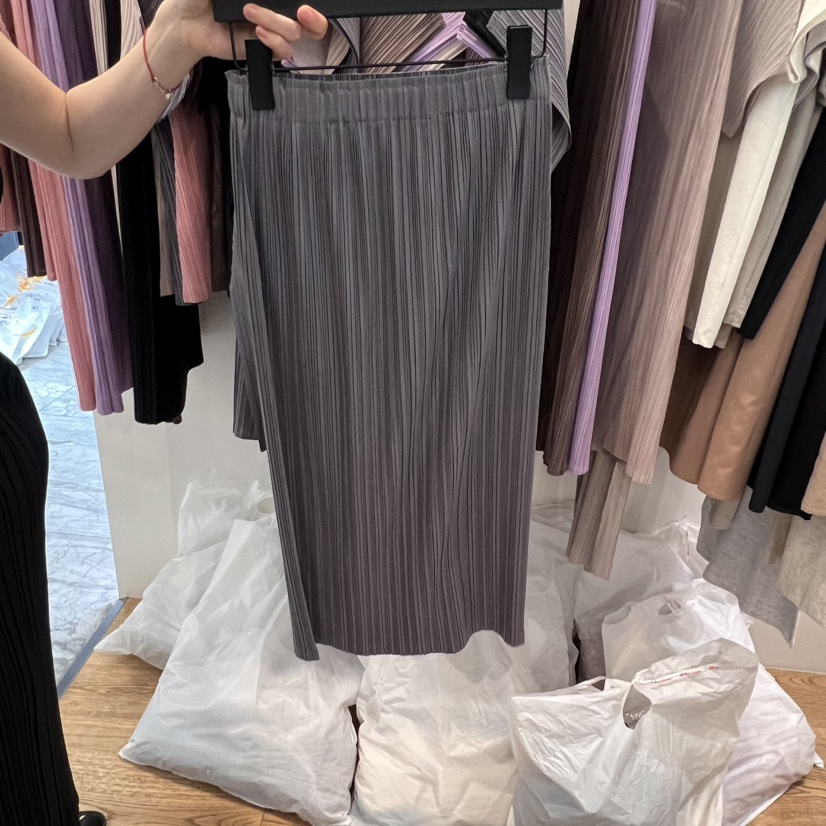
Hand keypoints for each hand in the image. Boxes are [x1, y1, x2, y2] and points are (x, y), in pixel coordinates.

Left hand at [155, 0, 327, 66]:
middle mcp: (276, 12)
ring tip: (249, 13)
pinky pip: (281, 51)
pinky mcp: (261, 50)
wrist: (185, 19)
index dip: (310, 3)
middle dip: (314, 20)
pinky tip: (258, 32)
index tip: (304, 2)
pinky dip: (274, 41)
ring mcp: (270, 32)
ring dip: (276, 22)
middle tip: (303, 12)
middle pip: (311, 23)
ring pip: (294, 34)